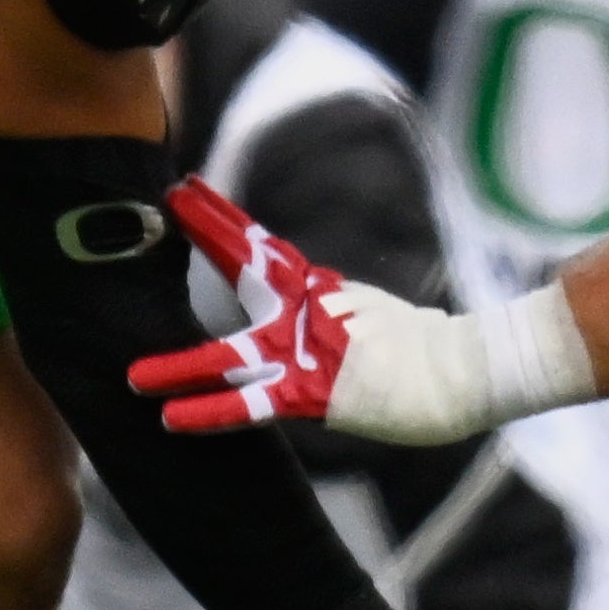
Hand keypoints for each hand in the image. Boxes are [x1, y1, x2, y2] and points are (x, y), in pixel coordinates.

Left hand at [130, 181, 588, 443]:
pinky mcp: (318, 392)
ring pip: (233, 356)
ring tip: (134, 375)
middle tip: (168, 198)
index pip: (263, 247)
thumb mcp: (369, 315)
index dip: (223, 220)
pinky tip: (172, 418)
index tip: (184, 190)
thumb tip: (309, 293)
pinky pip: (254, 405)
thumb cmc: (426, 353)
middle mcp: (311, 311)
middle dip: (209, 230)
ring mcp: (311, 351)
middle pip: (249, 264)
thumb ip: (329, 307)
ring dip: (180, 366)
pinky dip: (211, 411)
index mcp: (321, 291)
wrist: (474, 369)